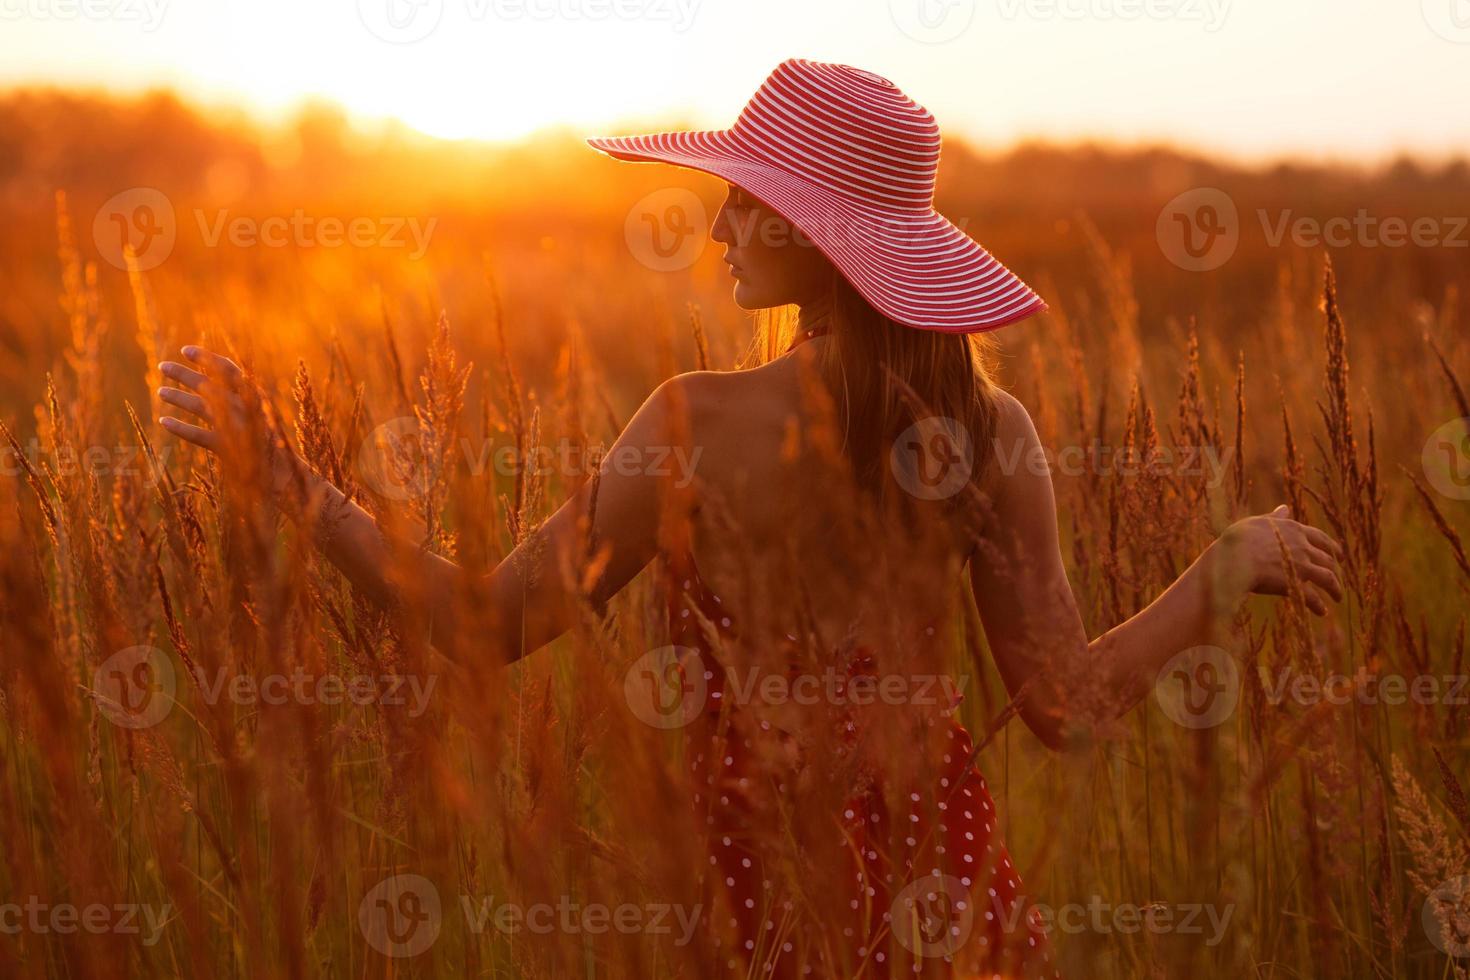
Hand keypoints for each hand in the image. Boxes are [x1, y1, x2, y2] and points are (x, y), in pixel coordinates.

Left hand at [156, 345, 305, 504]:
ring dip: (179, 397)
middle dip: (184, 374)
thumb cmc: (271, 442)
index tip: (186, 350)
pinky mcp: (228, 447)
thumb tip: (214, 382)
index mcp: (254, 397)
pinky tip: (164, 421)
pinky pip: (199, 435)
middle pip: (209, 385)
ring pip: (201, 407)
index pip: (229, 370)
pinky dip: (181, 428)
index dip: (206, 358)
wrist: (285, 471)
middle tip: (163, 366)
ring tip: (161, 392)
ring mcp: (236, 427)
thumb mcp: (260, 414)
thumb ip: (242, 398)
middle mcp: (244, 408)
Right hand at [1212, 505, 1344, 615]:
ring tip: (1338, 597)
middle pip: (1328, 559)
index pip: (1320, 537)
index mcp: (1293, 530)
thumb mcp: (1257, 523)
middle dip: (1336, 569)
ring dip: (1335, 589)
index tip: (1338, 554)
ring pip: (1328, 578)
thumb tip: (1285, 508)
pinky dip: (1318, 606)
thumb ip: (1274, 518)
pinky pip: (1313, 597)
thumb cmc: (1239, 539)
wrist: (1234, 558)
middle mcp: (1303, 547)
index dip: (1331, 546)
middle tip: (1338, 577)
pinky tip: (1321, 612)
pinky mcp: (1296, 584)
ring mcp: (1302, 566)